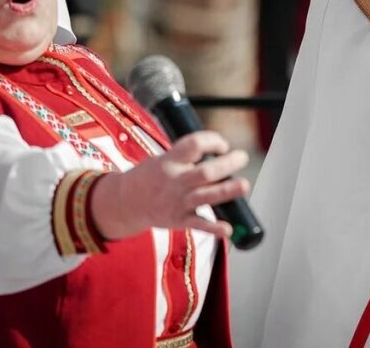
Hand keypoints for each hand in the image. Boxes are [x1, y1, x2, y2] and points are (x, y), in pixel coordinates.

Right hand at [90, 131, 250, 240]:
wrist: (125, 202)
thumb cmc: (152, 176)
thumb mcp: (164, 158)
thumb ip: (190, 157)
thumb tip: (223, 155)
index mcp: (170, 161)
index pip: (194, 144)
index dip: (212, 141)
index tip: (223, 145)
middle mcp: (175, 181)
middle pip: (205, 172)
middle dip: (227, 164)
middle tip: (242, 158)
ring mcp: (178, 202)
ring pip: (206, 196)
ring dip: (227, 191)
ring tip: (244, 185)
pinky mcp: (179, 220)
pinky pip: (199, 224)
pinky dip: (214, 228)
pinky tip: (228, 228)